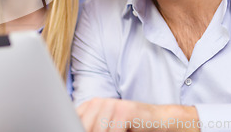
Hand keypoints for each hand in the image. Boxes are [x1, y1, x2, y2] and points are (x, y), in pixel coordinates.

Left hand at [76, 98, 199, 131]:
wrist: (157, 120)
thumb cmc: (129, 127)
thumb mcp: (106, 127)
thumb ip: (91, 126)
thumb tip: (73, 129)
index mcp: (91, 105)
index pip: (74, 119)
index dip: (75, 127)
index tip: (76, 131)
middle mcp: (98, 102)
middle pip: (84, 126)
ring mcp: (111, 105)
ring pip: (97, 130)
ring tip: (119, 131)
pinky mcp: (124, 111)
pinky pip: (112, 131)